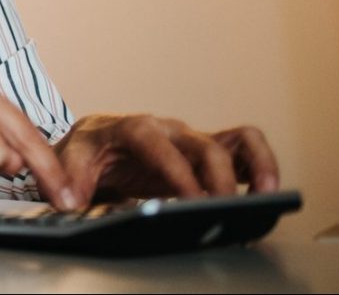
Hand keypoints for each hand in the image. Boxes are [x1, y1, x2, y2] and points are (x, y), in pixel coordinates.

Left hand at [56, 114, 278, 204]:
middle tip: (223, 210)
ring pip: (234, 141)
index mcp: (133, 127)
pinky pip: (243, 149)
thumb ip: (71, 177)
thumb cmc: (87, 149)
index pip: (157, 144)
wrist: (95, 142)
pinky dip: (260, 164)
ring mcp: (191, 140)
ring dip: (255, 164)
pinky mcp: (207, 153)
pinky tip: (266, 191)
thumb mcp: (71, 160)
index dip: (176, 171)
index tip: (190, 199)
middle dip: (217, 179)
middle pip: (203, 146)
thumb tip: (72, 199)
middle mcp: (168, 129)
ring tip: (267, 194)